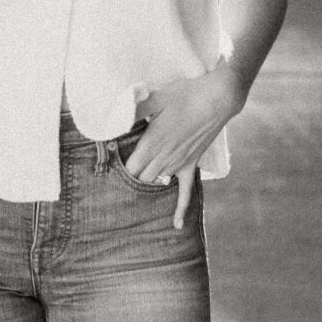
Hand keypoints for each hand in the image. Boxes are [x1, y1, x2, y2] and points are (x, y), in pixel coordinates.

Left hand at [122, 64, 246, 227]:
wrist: (217, 99)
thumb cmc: (185, 95)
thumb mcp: (155, 98)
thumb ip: (133, 110)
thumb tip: (114, 116)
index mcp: (151, 143)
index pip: (129, 168)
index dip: (117, 172)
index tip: (105, 174)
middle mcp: (163, 158)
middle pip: (140, 180)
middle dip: (127, 183)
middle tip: (115, 187)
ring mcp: (178, 164)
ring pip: (156, 184)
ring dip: (146, 188)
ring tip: (132, 198)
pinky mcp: (191, 165)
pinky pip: (186, 192)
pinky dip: (181, 209)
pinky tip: (177, 225)